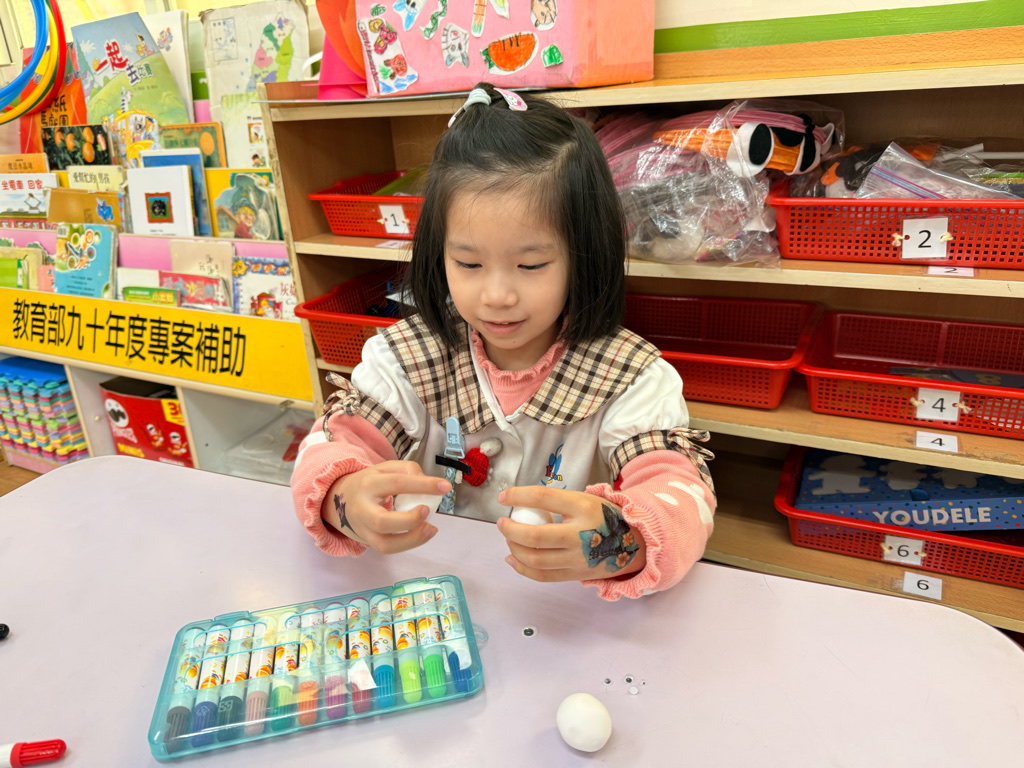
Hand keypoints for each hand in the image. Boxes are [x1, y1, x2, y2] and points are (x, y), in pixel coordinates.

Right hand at [322, 461, 450, 553]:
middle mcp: (363, 509)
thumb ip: (407, 469)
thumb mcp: (384, 468)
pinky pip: (388, 549)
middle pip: (382, 521)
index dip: (423, 485)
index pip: (397, 483)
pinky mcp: (368, 542)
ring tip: (431, 529)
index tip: (445, 486)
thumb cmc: (368, 483)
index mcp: (369, 484)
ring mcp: (363, 529)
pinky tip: (422, 534)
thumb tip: (427, 482)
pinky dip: (408, 544)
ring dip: (411, 540)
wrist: (338, 499)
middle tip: (428, 510)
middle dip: (409, 519)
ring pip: (384, 544)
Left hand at [495, 486, 645, 582]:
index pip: (543, 498)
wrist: (633, 542)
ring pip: (535, 558)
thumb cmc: (603, 516)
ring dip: (514, 548)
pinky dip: (522, 568)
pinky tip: (512, 558)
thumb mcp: (585, 499)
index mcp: (583, 507)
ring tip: (509, 538)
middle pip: (534, 536)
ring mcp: (577, 558)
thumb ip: (557, 502)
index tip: (503, 497)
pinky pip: (542, 575)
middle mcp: (580, 534)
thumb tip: (521, 503)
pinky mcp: (575, 574)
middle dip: (510, 529)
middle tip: (502, 522)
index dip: (518, 496)